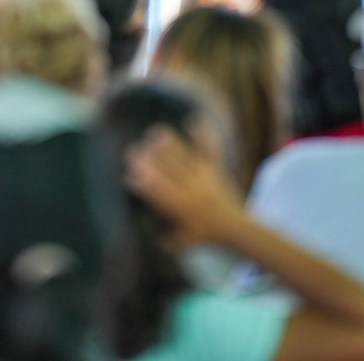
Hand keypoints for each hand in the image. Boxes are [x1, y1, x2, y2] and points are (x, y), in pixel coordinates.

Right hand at [124, 127, 245, 248]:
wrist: (235, 227)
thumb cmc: (203, 236)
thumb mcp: (181, 243)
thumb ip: (162, 239)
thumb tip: (141, 231)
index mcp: (184, 209)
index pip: (160, 194)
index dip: (144, 184)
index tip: (129, 174)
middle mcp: (193, 190)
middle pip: (168, 171)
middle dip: (148, 161)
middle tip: (131, 152)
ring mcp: (204, 175)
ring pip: (183, 156)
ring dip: (167, 145)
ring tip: (151, 135)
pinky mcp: (214, 166)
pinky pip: (208, 147)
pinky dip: (201, 134)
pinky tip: (191, 120)